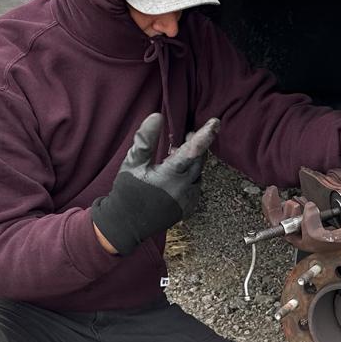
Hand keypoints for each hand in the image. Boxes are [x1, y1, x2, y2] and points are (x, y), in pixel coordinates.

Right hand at [91, 114, 220, 255]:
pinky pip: (195, 186)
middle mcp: (184, 189)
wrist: (125, 225)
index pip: (193, 151)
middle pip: (199, 161)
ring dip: (190, 163)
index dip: (205, 135)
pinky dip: (189, 177)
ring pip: (198, 174)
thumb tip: (156, 117)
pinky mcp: (188, 208)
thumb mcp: (132, 163)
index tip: (215, 122)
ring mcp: (188, 200)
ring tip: (173, 157)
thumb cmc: (127, 191)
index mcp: (170, 175)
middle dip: (195, 146)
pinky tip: (174, 176)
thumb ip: (145, 140)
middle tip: (186, 136)